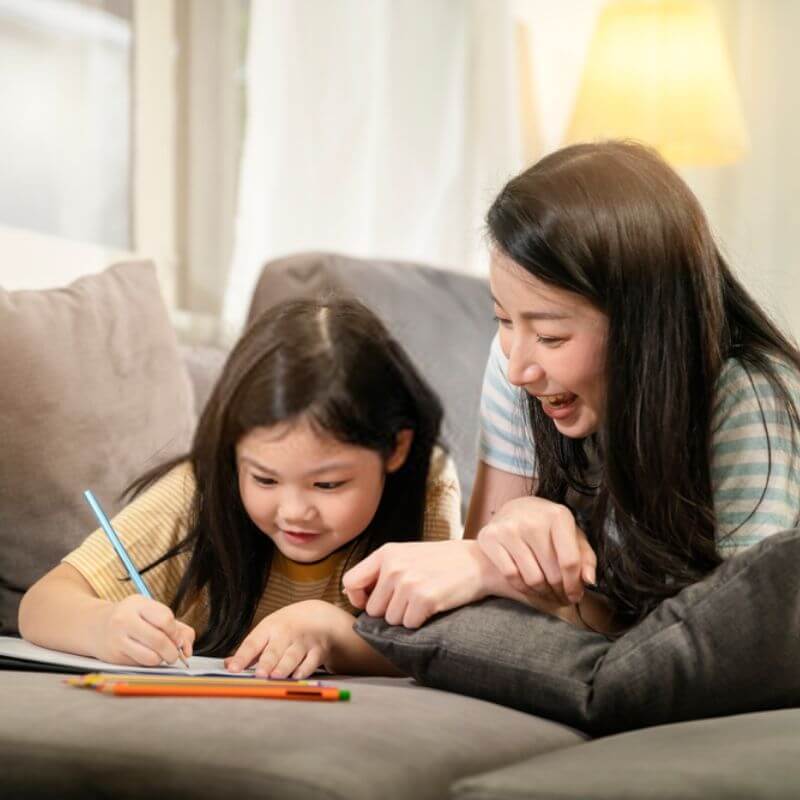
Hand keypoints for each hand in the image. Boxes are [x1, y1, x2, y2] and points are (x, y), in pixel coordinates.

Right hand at [95, 595, 194, 666]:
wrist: (95, 626)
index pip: (165, 619)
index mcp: (138, 604)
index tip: (177, 638)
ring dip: (161, 660)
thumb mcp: (152, 613)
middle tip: (174, 654)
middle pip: (159, 640)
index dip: (176, 632)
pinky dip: (148, 663)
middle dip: (172, 651)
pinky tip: (145, 655)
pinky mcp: (114, 656)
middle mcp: (125, 620)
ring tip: (160, 655)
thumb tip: (187, 650)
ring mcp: (118, 639)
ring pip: (150, 657)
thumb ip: (177, 628)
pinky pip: (140, 664)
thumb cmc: (133, 618)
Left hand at [225, 600, 353, 678]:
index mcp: (269, 629)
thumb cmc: (286, 628)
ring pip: (292, 656)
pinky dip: (305, 669)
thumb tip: (227, 664)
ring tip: (275, 677)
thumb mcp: (267, 631)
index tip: (232, 669)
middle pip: (274, 650)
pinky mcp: (318, 650)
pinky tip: (297, 676)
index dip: (242, 657)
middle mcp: (285, 634)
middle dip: (266, 662)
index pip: (252, 643)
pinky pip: (311, 661)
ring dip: (284, 666)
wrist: (318, 616)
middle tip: (259, 674)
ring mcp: (302, 642)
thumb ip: (249, 650)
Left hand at [342, 540, 507, 628]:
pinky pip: (409, 625)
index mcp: (386, 553)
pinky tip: (433, 606)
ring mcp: (408, 582)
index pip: (350, 582)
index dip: (358, 598)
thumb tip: (353, 595)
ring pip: (391, 620)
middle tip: (411, 599)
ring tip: (424, 599)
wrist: (478, 562)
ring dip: (406, 617)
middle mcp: (393, 566)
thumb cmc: (440, 561)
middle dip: (389, 610)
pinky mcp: (424, 598)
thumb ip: (380, 570)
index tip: (372, 601)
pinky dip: (420, 622)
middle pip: (372, 609)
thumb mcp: (406, 555)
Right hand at [476, 495, 596, 605]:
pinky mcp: (490, 537)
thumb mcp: (572, 535)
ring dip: (543, 593)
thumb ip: (586, 558)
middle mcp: (533, 519)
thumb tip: (589, 581)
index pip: (570, 561)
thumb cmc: (548, 527)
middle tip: (561, 597)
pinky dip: (523, 588)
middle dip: (560, 592)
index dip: (575, 585)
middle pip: (552, 574)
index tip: (575, 596)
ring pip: (533, 579)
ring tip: (547, 593)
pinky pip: (512, 576)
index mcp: (558, 515)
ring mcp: (509, 528)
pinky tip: (529, 587)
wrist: (513, 510)